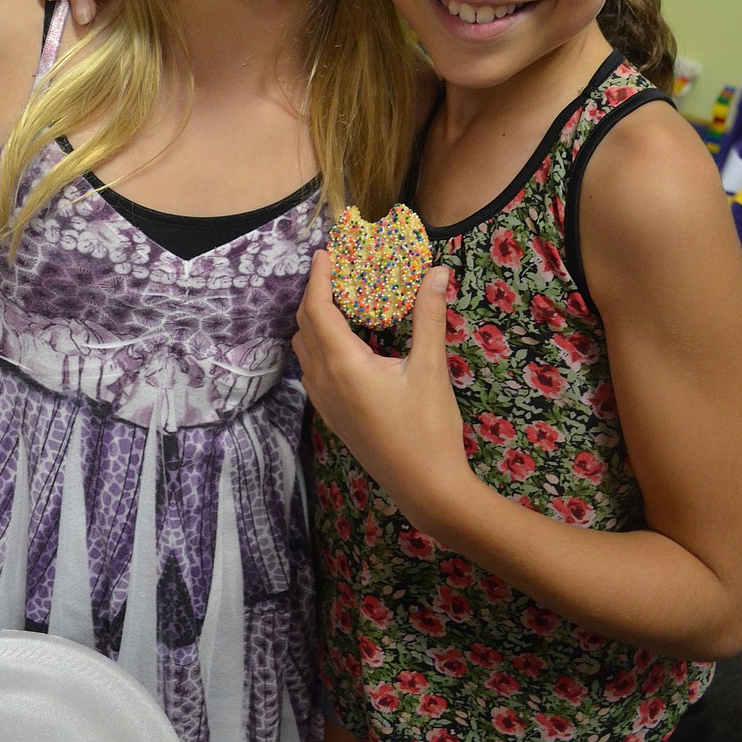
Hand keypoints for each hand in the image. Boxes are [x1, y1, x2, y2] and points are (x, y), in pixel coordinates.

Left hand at [294, 251, 468, 531]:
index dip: (318, 278)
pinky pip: (312, 370)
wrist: (425, 489)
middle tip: (336, 271)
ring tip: (339, 300)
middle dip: (315, 294)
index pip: (317, 309)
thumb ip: (429, 316)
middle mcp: (325, 381)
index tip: (325, 253)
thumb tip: (437, 272)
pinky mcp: (333, 417)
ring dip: (313, 320)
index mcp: (344, 364)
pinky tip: (345, 342)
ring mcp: (325, 402)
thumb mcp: (431, 368)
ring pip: (304, 350)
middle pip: (304, 326)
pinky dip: (318, 344)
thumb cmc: (429, 428)